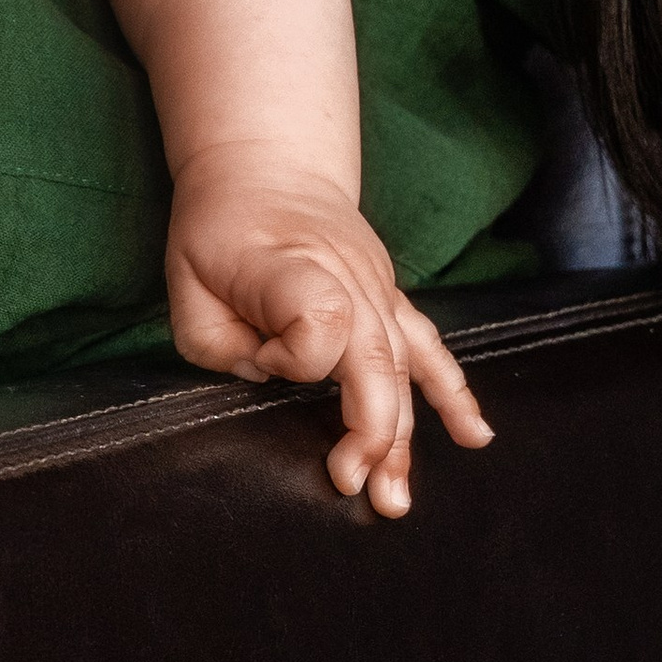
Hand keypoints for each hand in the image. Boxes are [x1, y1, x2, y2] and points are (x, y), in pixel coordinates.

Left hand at [163, 148, 491, 516]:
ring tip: (396, 496)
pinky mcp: (389, 296)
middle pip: (377, 359)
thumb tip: (268, 376)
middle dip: (371, 433)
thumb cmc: (217, 228)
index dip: (288, 359)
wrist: (263, 166)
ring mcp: (377, 287)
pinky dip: (453, 394)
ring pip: (404, 367)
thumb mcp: (186, 284)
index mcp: (296, 268)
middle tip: (350, 486)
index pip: (320, 325)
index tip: (257, 358)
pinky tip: (475, 435)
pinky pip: (430, 347)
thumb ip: (218, 343)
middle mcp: (349, 277)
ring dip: (405, 436)